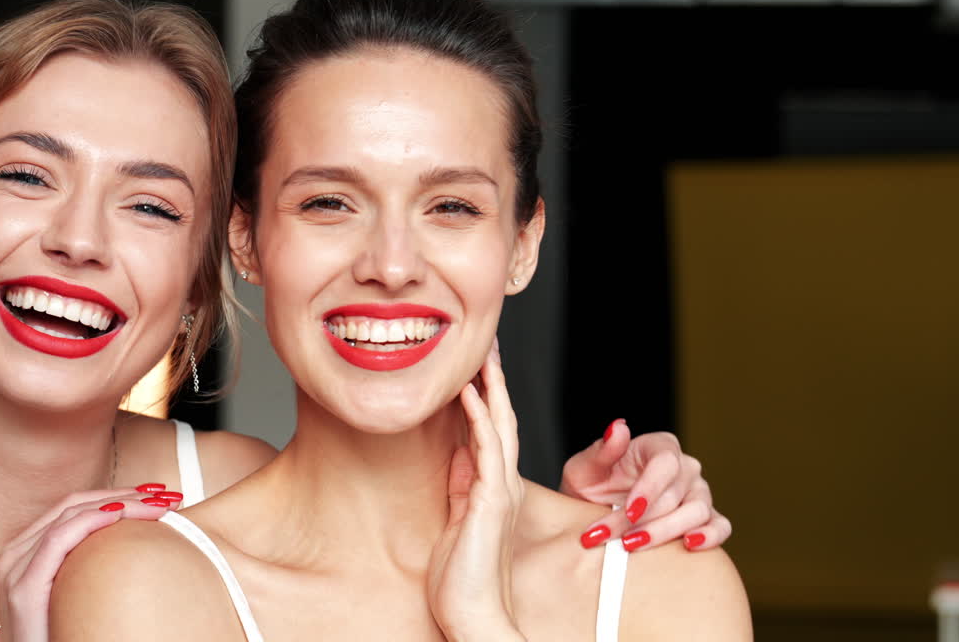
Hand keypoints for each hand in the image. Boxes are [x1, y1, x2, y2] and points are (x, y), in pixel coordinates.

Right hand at [0, 484, 180, 641]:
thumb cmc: (64, 636)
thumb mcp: (78, 592)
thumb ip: (92, 564)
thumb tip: (140, 539)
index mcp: (29, 551)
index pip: (77, 507)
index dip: (119, 494)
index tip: (158, 494)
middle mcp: (18, 554)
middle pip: (76, 505)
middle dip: (125, 494)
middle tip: (168, 494)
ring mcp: (16, 568)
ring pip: (71, 514)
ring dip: (120, 503)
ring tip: (159, 504)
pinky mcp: (23, 588)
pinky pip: (59, 539)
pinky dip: (92, 521)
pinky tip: (122, 515)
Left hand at [427, 339, 526, 641]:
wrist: (474, 616)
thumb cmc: (461, 579)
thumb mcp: (455, 521)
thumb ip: (459, 487)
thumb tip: (458, 454)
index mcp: (493, 490)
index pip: (492, 432)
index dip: (486, 397)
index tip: (478, 366)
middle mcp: (502, 486)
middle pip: (503, 421)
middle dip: (494, 382)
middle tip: (488, 345)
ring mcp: (499, 492)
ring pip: (500, 427)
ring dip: (490, 389)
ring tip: (482, 355)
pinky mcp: (490, 500)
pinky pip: (488, 449)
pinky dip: (479, 417)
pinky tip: (469, 393)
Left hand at [561, 420, 730, 552]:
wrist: (590, 518)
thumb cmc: (590, 489)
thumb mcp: (583, 470)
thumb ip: (601, 451)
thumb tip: (619, 428)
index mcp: (658, 447)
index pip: (665, 462)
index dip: (649, 488)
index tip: (629, 511)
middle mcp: (684, 468)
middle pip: (675, 494)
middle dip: (641, 519)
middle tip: (612, 537)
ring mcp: (698, 493)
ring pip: (697, 512)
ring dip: (664, 532)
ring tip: (633, 546)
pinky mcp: (706, 519)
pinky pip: (720, 526)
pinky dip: (710, 536)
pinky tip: (689, 544)